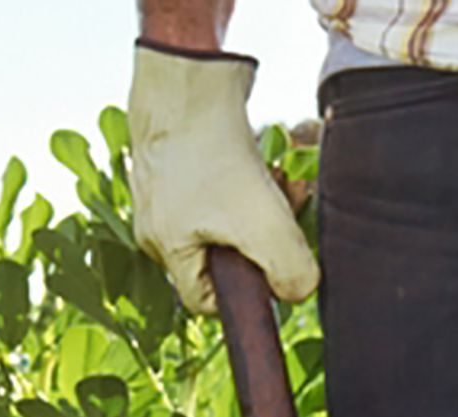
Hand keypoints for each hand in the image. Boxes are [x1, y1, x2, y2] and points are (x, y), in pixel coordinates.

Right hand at [127, 43, 318, 313]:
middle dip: (264, 240)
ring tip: (283, 182)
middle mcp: (158, 222)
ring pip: (227, 217)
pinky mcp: (181, 157)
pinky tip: (268, 162)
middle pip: (222, 254)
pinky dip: (250, 179)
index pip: (202, 300)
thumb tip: (299, 291)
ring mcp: (167, 188)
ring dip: (263, 206)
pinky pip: (221, 184)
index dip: (244, 295)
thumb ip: (290, 271)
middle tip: (289, 212)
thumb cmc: (215, 153)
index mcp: (165, 248)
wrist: (190, 77)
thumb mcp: (264, 225)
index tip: (274, 266)